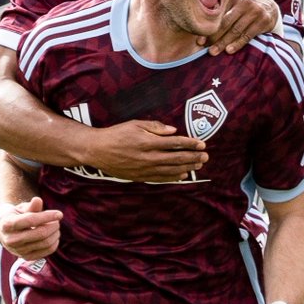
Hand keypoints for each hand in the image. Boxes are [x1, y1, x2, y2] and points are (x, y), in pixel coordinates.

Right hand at [0, 196, 62, 259]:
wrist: (5, 233)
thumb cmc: (16, 217)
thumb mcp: (21, 209)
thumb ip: (31, 206)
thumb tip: (38, 200)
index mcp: (7, 224)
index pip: (31, 220)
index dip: (47, 216)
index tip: (59, 214)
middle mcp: (11, 239)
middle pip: (40, 233)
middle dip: (53, 226)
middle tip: (57, 221)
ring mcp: (18, 251)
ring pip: (45, 243)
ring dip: (55, 234)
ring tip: (56, 227)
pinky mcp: (26, 257)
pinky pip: (46, 252)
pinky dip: (54, 244)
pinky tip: (54, 236)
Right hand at [91, 121, 207, 181]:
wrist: (97, 150)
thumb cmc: (116, 134)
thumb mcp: (135, 124)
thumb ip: (155, 127)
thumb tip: (174, 131)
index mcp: (148, 141)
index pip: (175, 143)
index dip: (190, 143)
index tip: (201, 143)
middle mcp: (148, 157)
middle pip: (176, 158)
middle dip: (193, 157)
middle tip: (206, 156)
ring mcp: (145, 169)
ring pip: (171, 170)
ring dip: (187, 167)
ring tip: (199, 165)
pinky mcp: (140, 177)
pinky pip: (161, 178)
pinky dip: (174, 177)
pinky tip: (183, 175)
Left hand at [197, 0, 279, 55]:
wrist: (269, 6)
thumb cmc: (244, 6)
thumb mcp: (234, 1)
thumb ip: (221, 7)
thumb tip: (197, 20)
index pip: (218, 14)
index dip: (208, 28)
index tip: (199, 40)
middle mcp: (244, 1)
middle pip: (226, 23)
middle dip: (214, 37)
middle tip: (205, 48)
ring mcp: (255, 11)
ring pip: (236, 30)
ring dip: (223, 43)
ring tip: (214, 52)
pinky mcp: (263, 21)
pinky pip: (247, 35)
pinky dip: (238, 44)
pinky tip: (229, 51)